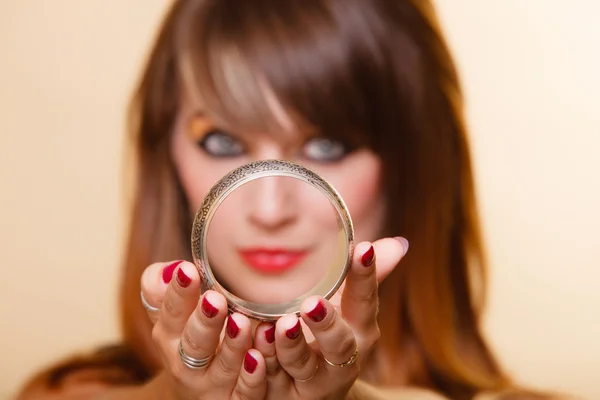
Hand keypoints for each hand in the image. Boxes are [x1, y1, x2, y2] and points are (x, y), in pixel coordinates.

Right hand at [140, 261, 265, 398]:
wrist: (196, 396)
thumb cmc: (189, 342)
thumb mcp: (173, 317)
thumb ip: (163, 290)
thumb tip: (169, 269)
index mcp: (170, 337)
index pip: (171, 314)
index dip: (177, 294)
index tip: (187, 270)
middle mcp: (187, 365)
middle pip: (194, 345)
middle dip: (204, 322)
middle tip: (214, 299)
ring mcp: (212, 387)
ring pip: (224, 368)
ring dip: (232, 346)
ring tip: (241, 322)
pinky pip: (246, 394)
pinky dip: (252, 378)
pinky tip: (259, 358)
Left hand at [252, 237, 407, 399]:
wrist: (316, 394)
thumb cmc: (332, 340)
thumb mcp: (349, 310)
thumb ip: (364, 280)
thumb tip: (398, 244)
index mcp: (360, 330)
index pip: (364, 300)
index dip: (365, 276)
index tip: (362, 248)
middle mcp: (342, 359)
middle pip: (339, 344)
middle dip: (327, 324)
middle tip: (312, 304)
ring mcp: (314, 381)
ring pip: (302, 366)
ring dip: (291, 347)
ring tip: (280, 325)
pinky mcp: (285, 396)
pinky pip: (269, 385)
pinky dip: (259, 371)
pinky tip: (251, 353)